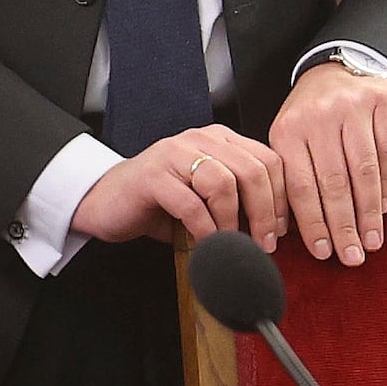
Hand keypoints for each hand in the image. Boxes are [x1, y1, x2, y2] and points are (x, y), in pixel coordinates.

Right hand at [69, 123, 284, 247]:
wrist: (105, 202)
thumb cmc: (157, 203)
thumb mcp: (206, 198)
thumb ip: (237, 202)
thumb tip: (274, 230)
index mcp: (218, 140)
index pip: (267, 159)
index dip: (281, 197)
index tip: (281, 230)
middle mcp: (198, 140)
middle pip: (252, 170)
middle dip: (265, 212)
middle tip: (265, 243)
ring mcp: (173, 154)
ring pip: (224, 183)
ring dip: (234, 222)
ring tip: (233, 244)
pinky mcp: (152, 176)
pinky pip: (191, 205)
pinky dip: (205, 230)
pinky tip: (206, 245)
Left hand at [266, 59, 386, 263]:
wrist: (335, 69)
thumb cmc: (309, 116)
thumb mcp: (288, 139)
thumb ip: (290, 178)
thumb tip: (288, 232)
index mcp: (287, 130)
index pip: (300, 186)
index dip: (313, 223)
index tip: (324, 253)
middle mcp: (318, 117)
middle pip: (333, 182)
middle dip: (344, 225)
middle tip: (353, 257)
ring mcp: (352, 106)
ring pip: (363, 170)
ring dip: (369, 213)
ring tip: (372, 241)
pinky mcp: (383, 101)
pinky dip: (386, 185)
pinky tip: (384, 209)